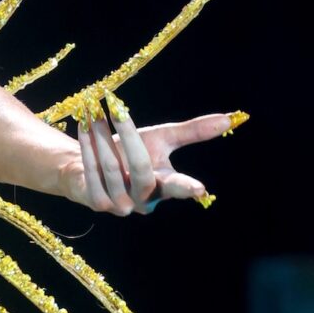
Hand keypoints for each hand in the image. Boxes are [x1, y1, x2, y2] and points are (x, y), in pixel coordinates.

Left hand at [56, 90, 243, 215]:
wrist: (90, 168)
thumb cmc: (131, 152)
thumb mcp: (162, 140)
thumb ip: (192, 132)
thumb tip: (230, 118)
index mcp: (165, 185)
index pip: (177, 187)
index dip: (187, 189)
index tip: (200, 190)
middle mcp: (145, 199)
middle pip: (140, 168)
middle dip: (128, 135)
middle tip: (117, 107)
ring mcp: (121, 205)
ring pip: (111, 167)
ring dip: (100, 135)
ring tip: (94, 108)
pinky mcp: (98, 203)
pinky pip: (92, 172)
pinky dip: (86, 145)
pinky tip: (83, 124)